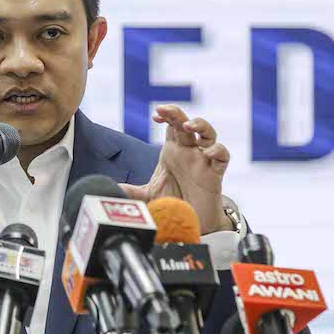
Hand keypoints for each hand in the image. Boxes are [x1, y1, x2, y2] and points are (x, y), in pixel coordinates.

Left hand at [120, 104, 232, 234]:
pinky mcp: (215, 174)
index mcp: (173, 151)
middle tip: (164, 111)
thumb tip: (111, 189)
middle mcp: (189, 151)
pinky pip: (223, 156)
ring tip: (188, 126)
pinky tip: (209, 152)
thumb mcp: (149, 195)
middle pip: (187, 123)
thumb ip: (132, 191)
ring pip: (209, 134)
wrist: (192, 223)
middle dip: (177, 114)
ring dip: (201, 126)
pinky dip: (218, 151)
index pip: (172, 125)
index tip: (155, 115)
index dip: (166, 116)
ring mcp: (203, 161)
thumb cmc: (174, 202)